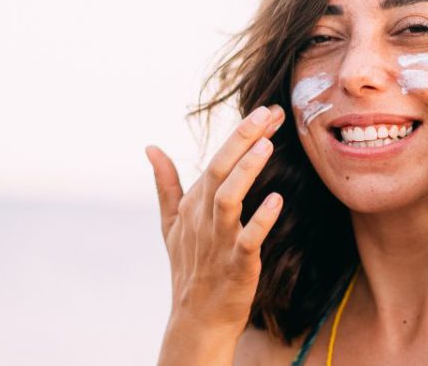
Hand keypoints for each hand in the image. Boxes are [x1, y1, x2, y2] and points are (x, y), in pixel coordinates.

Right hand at [146, 104, 286, 337]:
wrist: (196, 318)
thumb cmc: (189, 266)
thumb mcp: (171, 223)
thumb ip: (165, 184)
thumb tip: (150, 147)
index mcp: (193, 203)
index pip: (217, 159)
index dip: (241, 133)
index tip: (268, 110)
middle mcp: (203, 217)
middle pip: (219, 170)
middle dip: (242, 139)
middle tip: (267, 113)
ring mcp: (218, 240)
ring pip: (228, 199)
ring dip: (246, 171)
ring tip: (266, 146)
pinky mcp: (236, 264)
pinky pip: (247, 239)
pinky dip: (260, 220)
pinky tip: (277, 201)